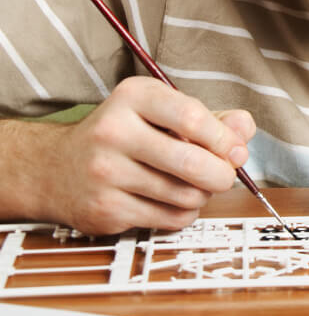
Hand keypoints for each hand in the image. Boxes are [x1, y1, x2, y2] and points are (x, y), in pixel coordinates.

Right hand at [30, 76, 254, 233]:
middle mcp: (114, 131)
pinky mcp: (105, 209)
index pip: (192, 117)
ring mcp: (106, 173)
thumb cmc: (124, 136)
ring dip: (202, 195)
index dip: (225, 139)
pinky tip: (172, 201)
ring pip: (186, 195)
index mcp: (133, 97)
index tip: (236, 150)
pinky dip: (184, 213)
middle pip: (193, 163)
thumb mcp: (163, 113)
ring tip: (193, 186)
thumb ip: (211, 119)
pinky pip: (170, 219)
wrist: (55, 168)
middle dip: (222, 175)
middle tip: (224, 175)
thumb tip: (245, 130)